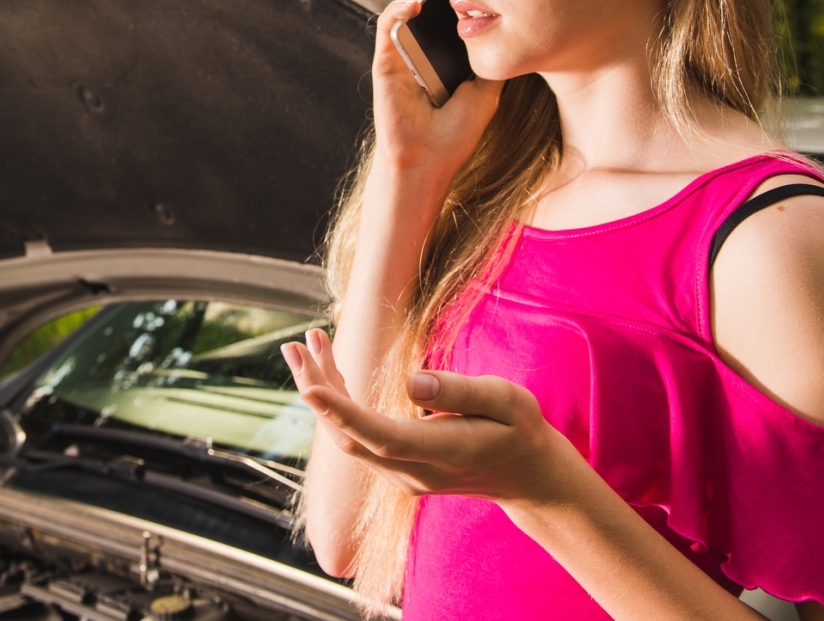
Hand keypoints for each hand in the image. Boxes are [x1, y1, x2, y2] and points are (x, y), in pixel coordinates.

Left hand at [283, 329, 565, 502]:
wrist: (528, 477)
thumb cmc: (519, 430)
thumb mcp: (506, 400)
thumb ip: (460, 392)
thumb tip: (410, 383)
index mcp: (441, 451)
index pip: (380, 435)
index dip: (341, 412)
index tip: (308, 387)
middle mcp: (413, 471)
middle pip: (350, 437)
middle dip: (318, 391)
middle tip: (295, 346)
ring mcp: (402, 475)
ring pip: (348, 439)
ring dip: (323, 394)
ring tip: (304, 348)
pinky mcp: (398, 469)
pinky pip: (358, 439)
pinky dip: (338, 406)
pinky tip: (328, 373)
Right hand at [372, 0, 502, 176]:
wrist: (429, 162)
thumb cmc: (455, 135)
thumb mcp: (486, 93)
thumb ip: (490, 63)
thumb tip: (511, 35)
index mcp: (442, 60)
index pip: (447, 19)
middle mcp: (420, 55)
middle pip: (427, 9)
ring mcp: (401, 58)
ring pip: (405, 11)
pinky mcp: (384, 64)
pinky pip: (386, 29)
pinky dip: (397, 11)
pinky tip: (414, 4)